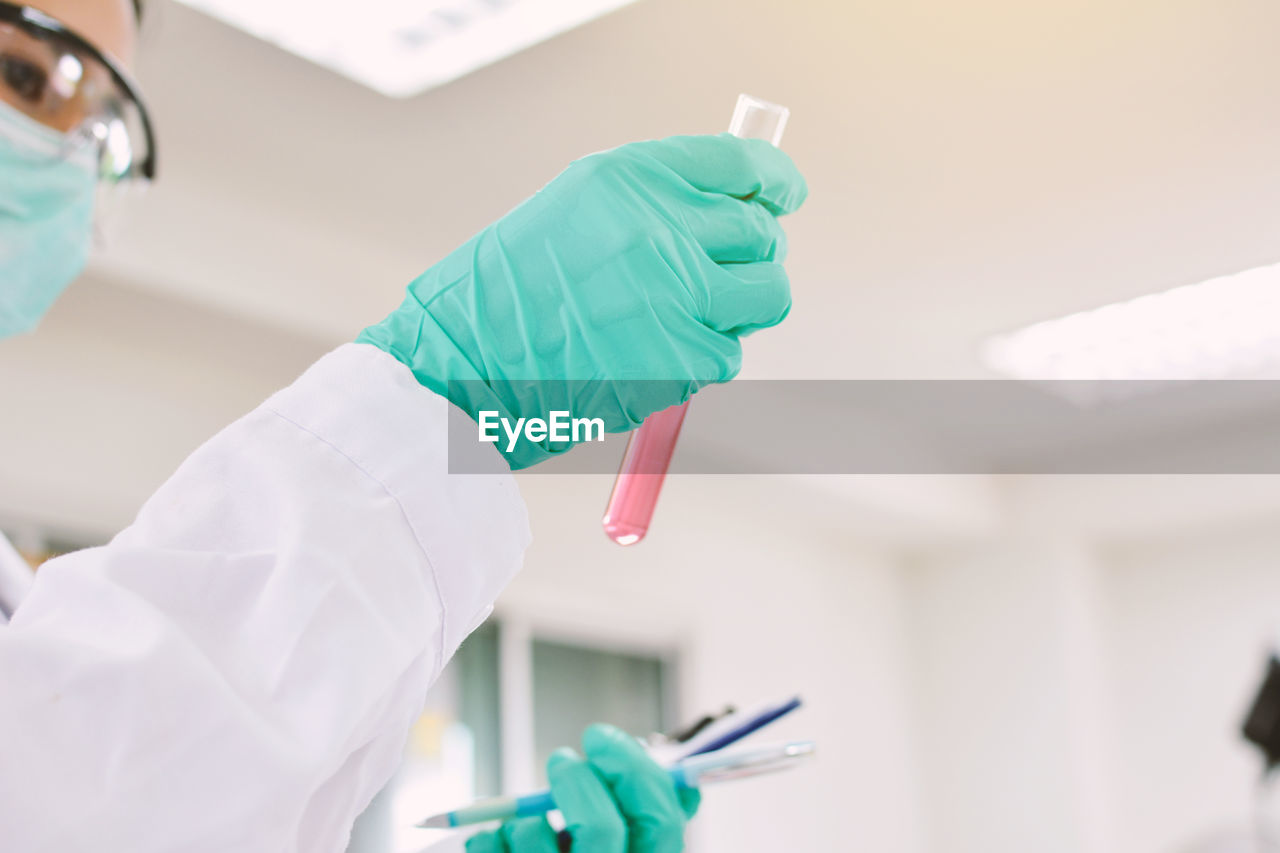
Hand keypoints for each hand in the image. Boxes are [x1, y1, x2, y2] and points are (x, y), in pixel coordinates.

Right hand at [358, 134, 807, 467]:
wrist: (468, 363)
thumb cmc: (514, 288)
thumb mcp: (576, 208)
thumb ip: (655, 198)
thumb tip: (744, 204)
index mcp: (632, 178)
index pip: (742, 167)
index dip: (775, 181)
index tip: (783, 195)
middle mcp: (660, 227)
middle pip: (763, 235)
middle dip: (754, 254)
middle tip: (720, 272)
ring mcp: (676, 295)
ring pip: (767, 296)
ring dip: (741, 308)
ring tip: (687, 317)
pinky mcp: (682, 359)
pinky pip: (729, 354)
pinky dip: (702, 359)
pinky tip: (653, 355)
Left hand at [465, 724, 700, 852]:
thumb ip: (658, 831)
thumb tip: (685, 785)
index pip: (658, 818)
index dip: (630, 766)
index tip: (600, 735)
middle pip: (601, 828)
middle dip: (577, 780)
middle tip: (563, 761)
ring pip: (537, 838)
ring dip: (529, 816)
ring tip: (529, 822)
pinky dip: (491, 838)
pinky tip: (497, 841)